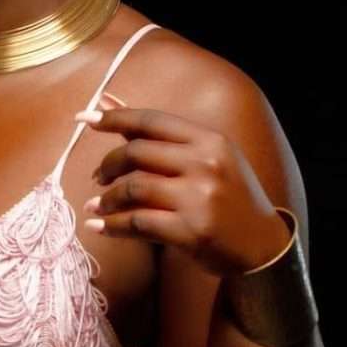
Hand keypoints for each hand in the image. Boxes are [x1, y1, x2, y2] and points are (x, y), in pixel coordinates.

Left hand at [75, 105, 291, 276]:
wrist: (262, 245)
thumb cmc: (228, 196)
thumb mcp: (206, 157)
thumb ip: (158, 134)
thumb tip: (106, 101)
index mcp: (210, 140)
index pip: (152, 121)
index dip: (115, 118)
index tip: (84, 120)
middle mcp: (206, 164)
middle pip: (137, 152)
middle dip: (108, 165)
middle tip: (97, 177)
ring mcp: (200, 198)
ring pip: (133, 188)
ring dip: (106, 199)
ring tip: (97, 205)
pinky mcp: (192, 231)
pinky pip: (137, 223)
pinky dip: (112, 226)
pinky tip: (98, 227)